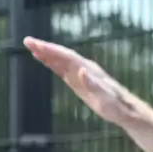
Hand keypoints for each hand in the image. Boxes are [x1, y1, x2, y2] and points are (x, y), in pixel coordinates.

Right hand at [24, 37, 147, 126]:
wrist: (125, 110)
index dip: (50, 49)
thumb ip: (93, 85)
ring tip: (30, 47)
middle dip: (44, 47)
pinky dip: (51, 62)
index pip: (66, 56)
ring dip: (46, 53)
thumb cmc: (116, 106)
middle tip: (27, 41)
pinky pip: (62, 68)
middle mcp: (83, 68)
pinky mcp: (78, 81)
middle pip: (61, 54)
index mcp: (88, 70)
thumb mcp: (105, 98)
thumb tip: (81, 70)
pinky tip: (43, 59)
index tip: (36, 44)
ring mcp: (80, 74)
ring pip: (60, 60)